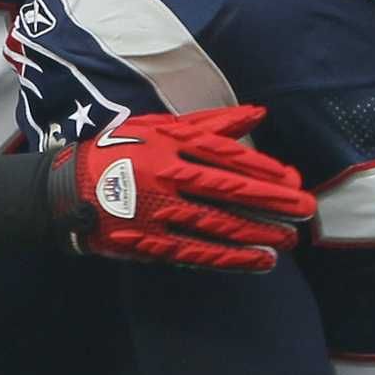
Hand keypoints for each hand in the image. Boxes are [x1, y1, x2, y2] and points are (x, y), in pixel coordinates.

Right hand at [48, 105, 313, 271]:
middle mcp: (165, 176)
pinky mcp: (150, 241)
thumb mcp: (160, 127)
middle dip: (270, 203)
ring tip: (288, 240)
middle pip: (227, 190)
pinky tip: (259, 261)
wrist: (68, 191)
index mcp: (169, 144)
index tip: (292, 180)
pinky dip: (231, 258)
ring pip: (217, 225)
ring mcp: (157, 211)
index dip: (262, 170)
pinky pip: (198, 252)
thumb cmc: (121, 152)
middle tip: (305, 211)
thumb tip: (258, 113)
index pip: (225, 156)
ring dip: (256, 234)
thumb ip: (210, 123)